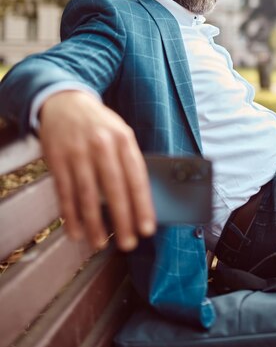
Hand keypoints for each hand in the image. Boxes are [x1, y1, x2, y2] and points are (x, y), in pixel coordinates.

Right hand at [38, 90, 155, 250]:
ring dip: (94, 223)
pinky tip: (76, 231)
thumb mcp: (120, 133)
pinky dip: (70, 215)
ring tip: (100, 243)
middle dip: (122, 219)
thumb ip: (128, 161)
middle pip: (114, 188)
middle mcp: (101, 145)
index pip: (136, 176)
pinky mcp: (57, 159)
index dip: (142, 205)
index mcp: (123, 139)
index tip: (147, 228)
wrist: (64, 102)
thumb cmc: (99, 124)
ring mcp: (77, 152)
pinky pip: (65, 192)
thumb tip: (139, 200)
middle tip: (128, 243)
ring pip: (87, 195)